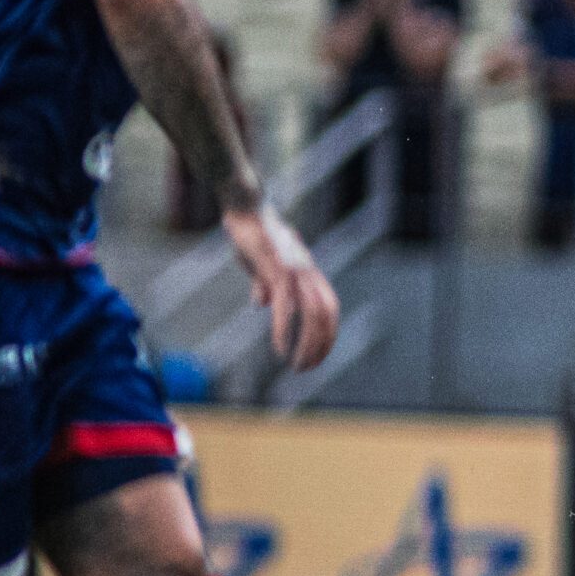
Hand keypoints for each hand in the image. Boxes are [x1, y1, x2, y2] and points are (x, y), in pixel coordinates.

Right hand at [221, 204, 339, 370]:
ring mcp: (295, 271)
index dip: (327, 333)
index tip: (318, 354)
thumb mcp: (260, 264)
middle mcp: (307, 273)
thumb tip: (261, 305)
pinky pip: (285, 306)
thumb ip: (264, 285)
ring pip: (313, 314)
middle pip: (326, 314)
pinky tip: (281, 348)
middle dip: (321, 344)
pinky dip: (285, 330)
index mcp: (308, 272)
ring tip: (297, 365)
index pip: (329, 308)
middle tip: (307, 367)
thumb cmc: (252, 234)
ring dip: (307, 343)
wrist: (245, 207)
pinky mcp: (277, 269)